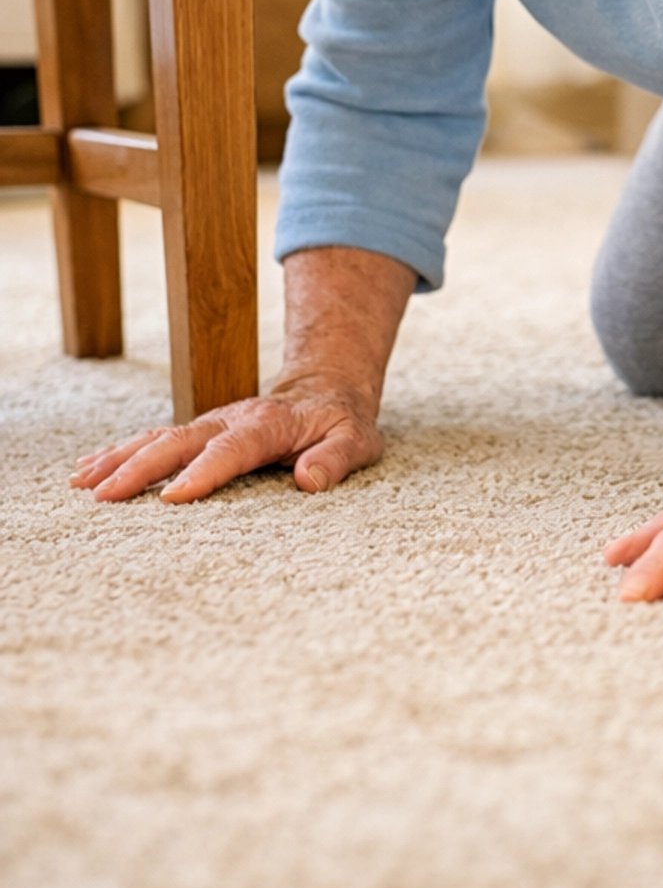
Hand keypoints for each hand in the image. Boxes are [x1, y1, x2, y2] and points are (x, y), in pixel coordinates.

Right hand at [70, 375, 382, 503]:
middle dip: (140, 468)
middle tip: (103, 496)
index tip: (171, 499)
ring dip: (119, 459)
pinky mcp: (198, 432)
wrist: (326, 387)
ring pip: (158, 438)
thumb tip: (309, 479)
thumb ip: (336, 458)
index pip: (232, 449)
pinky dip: (119, 453)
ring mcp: (210, 424)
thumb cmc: (342, 423)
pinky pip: (154, 440)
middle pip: (180, 442)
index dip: (203, 473)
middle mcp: (231, 420)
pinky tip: (87, 471)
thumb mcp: (357, 441)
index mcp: (269, 424)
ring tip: (81, 484)